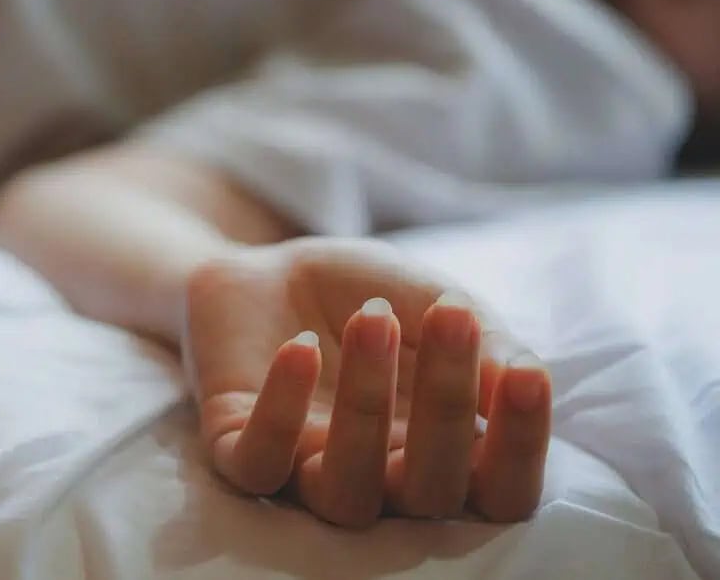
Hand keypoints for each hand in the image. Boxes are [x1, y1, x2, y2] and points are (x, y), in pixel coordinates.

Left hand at [184, 238, 551, 526]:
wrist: (270, 269)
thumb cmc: (367, 294)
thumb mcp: (435, 300)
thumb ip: (483, 341)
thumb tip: (522, 377)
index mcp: (441, 454)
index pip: (500, 490)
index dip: (521, 448)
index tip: (528, 376)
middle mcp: (380, 479)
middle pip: (428, 496)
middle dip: (446, 406)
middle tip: (451, 315)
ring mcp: (306, 471)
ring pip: (345, 495)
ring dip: (364, 409)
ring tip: (375, 319)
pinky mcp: (236, 449)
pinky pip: (256, 464)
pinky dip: (277, 412)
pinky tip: (301, 349)